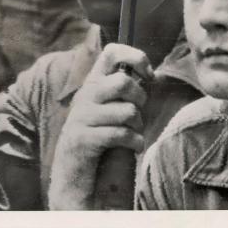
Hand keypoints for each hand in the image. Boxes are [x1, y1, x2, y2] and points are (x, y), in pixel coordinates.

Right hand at [48, 43, 153, 209]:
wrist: (72, 175)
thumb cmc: (100, 138)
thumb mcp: (111, 108)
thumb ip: (126, 91)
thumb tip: (155, 76)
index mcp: (94, 83)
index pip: (112, 52)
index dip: (135, 57)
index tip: (148, 75)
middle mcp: (85, 95)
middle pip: (123, 82)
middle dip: (140, 99)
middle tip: (137, 114)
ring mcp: (82, 116)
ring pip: (127, 111)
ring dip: (138, 125)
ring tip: (133, 133)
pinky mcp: (82, 139)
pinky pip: (120, 134)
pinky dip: (135, 142)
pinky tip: (134, 147)